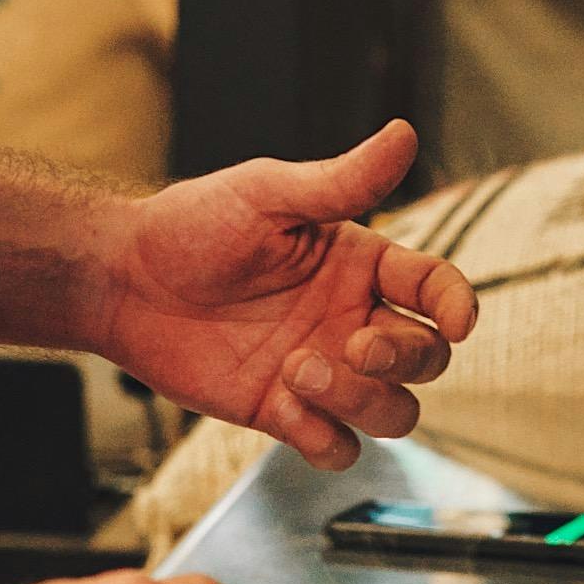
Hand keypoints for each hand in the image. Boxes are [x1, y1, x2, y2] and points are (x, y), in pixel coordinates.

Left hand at [92, 120, 478, 467]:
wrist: (125, 282)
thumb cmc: (192, 226)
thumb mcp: (268, 193)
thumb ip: (342, 180)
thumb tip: (404, 134)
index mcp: (360, 267)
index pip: (435, 291)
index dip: (457, 307)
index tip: (456, 323)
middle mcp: (352, 321)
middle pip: (426, 360)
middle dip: (403, 360)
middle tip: (354, 344)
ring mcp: (323, 372)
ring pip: (393, 412)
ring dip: (361, 401)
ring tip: (296, 370)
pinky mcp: (285, 412)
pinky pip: (337, 448)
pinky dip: (323, 437)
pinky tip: (284, 405)